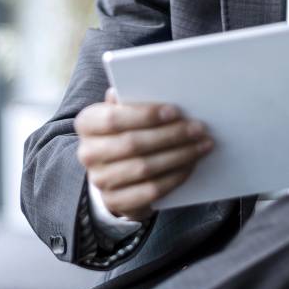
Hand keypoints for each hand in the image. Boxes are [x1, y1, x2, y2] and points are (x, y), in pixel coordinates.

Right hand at [75, 88, 212, 220]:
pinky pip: (151, 191)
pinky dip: (175, 177)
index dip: (146, 115)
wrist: (111, 172)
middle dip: (171, 135)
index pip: (114, 118)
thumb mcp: (121, 112)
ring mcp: (100, 181)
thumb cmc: (122, 132)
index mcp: (87, 123)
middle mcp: (88, 153)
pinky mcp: (116, 202)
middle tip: (198, 128)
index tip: (175, 111)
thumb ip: (130, 100)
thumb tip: (150, 87)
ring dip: (179, 156)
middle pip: (133, 144)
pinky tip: (191, 165)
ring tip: (201, 145)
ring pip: (145, 168)